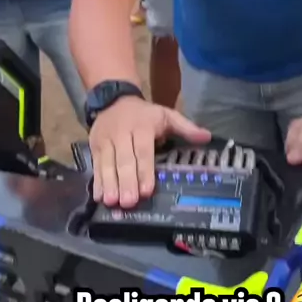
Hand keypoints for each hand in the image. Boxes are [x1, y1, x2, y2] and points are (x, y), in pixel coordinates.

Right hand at [89, 96, 210, 207]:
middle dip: (126, 182)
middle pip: (124, 161)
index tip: (147, 190)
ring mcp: (106, 140)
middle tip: (129, 202)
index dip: (145, 171)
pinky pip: (96, 165)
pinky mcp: (94, 146)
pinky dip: (97, 181)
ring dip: (109, 184)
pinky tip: (99, 197)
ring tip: (112, 202)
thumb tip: (207, 138)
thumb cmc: (144, 114)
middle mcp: (122, 133)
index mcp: (142, 126)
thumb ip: (186, 127)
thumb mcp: (166, 115)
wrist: (113, 99)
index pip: (143, 151)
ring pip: (107, 164)